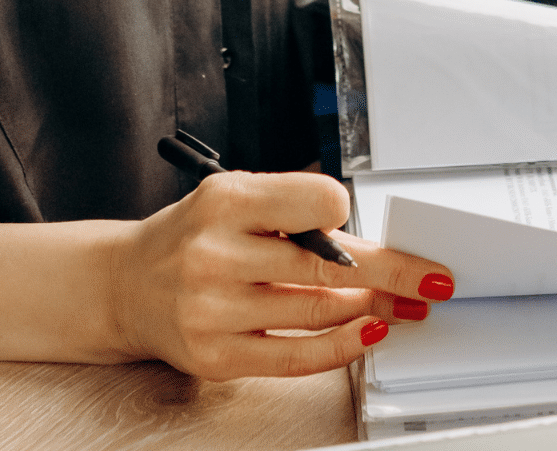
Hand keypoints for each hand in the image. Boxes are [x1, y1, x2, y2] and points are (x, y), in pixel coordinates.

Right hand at [106, 170, 453, 379]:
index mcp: (226, 202)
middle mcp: (215, 255)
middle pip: (328, 265)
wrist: (126, 283)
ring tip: (403, 304)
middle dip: (392, 273)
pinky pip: (296, 357)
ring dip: (374, 309)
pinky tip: (369, 333)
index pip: (316, 201)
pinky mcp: (216, 355)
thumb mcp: (236, 199)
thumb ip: (296, 211)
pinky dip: (343, 346)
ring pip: (319, 312)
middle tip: (430, 278)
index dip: (342, 211)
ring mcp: (213, 309)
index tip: (358, 220)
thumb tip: (372, 241)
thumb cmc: (194, 235)